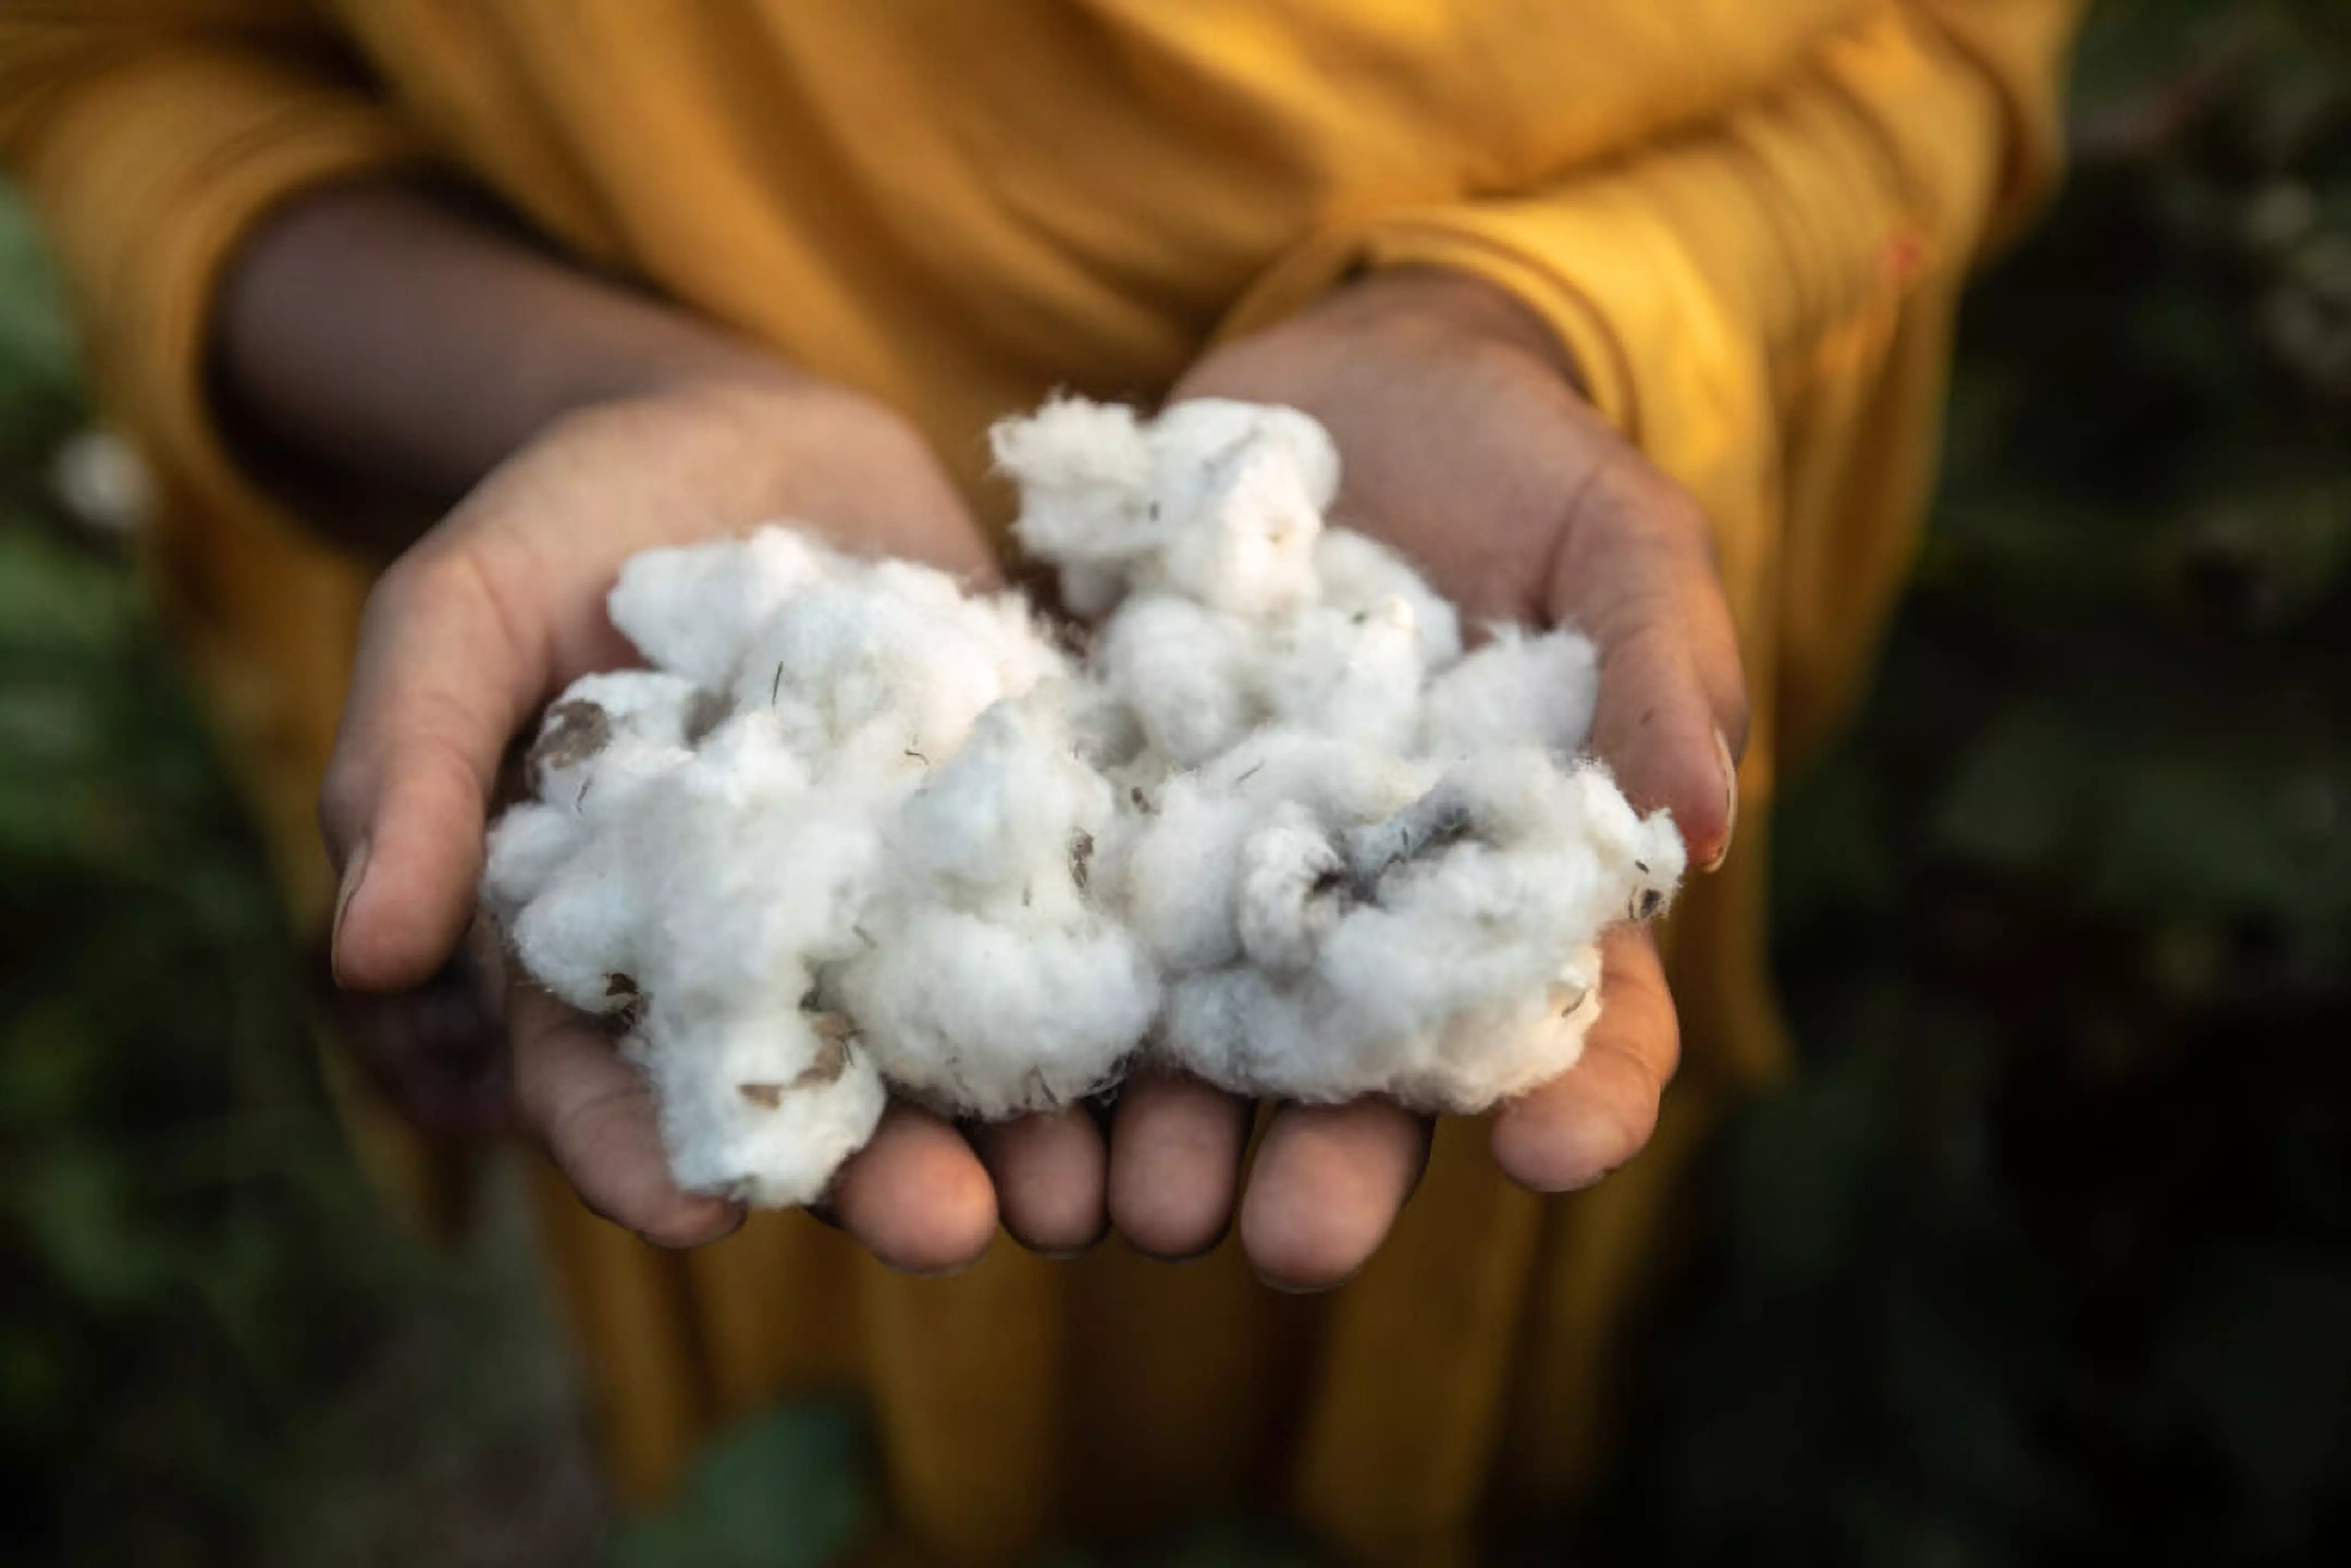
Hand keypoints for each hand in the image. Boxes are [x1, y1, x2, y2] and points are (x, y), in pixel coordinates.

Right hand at [323, 371, 1108, 1265]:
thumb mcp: (466, 610)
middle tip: (944, 1227)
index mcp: (608, 941)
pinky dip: (1112, 988)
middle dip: (873, 1171)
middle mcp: (760, 953)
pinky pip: (1062, 925)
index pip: (605, 1076)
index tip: (694, 1210)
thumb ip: (413, 764)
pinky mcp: (1008, 831)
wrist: (751, 439)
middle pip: (809, 1090)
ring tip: (1079, 1189)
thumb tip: (367, 949)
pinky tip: (1168, 1044)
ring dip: (1017, 1125)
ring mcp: (894, 901)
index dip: (637, 1149)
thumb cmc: (572, 522)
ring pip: (951, 1045)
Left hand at [1108, 268, 1747, 1288]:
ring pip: (1212, 1040)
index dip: (1582, 1092)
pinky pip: (1079, 923)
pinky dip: (1043, 1006)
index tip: (1556, 1153)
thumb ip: (1662, 669)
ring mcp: (1237, 874)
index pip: (1581, 1016)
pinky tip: (1001, 1077)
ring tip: (1131, 1202)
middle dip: (1335, 1163)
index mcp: (1524, 876)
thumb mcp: (1616, 536)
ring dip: (1175, 1131)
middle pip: (1369, 1072)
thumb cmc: (1516, 461)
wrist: (1341, 381)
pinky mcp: (1116, 812)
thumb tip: (1701, 832)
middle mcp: (1376, 910)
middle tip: (1292, 1239)